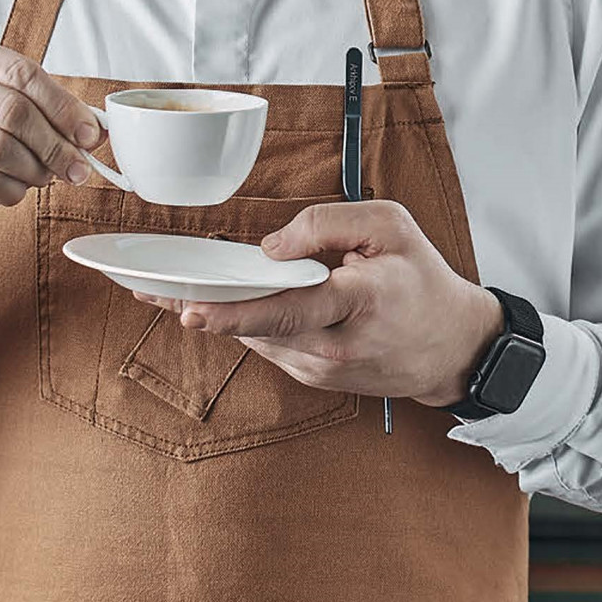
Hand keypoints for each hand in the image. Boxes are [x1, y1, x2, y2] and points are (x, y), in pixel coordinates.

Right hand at [0, 37, 102, 264]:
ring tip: (42, 178)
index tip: (89, 135)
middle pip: (12, 109)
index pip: (23, 73)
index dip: (63, 107)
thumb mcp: (17, 122)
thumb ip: (55, 117)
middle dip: (54, 144)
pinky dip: (9, 189)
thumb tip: (99, 130)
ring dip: (33, 169)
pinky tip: (12, 190)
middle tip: (76, 167)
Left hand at [153, 199, 505, 408]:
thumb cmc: (422, 280)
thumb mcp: (391, 226)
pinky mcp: (316, 377)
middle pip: (258, 327)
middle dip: (203, 308)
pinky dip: (246, 323)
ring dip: (218, 314)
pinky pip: (270, 345)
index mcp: (361, 301)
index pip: (290, 308)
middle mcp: (338, 344)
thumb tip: (271, 246)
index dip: (239, 311)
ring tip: (169, 292)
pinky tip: (223, 304)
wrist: (453, 347)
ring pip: (257, 337)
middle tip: (148, 292)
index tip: (194, 311)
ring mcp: (324, 369)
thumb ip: (329, 223)